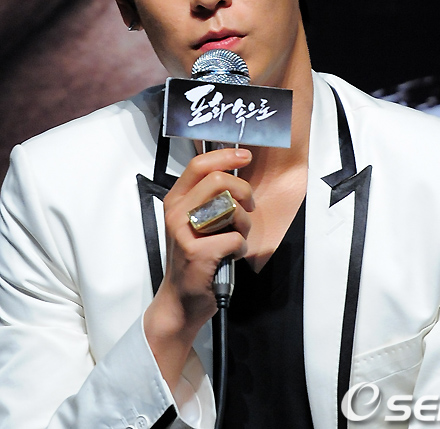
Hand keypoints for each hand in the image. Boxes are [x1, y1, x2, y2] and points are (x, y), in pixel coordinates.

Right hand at [143, 147, 253, 388]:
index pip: (199, 165)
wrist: (180, 300)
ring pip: (232, 209)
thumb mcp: (192, 222)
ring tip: (234, 239)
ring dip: (244, 225)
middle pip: (219, 181)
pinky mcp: (198, 253)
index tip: (244, 155)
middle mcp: (176, 212)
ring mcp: (185, 232)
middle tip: (248, 206)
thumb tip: (236, 172)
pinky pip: (236, 239)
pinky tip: (229, 257)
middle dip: (244, 192)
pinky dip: (240, 249)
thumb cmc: (193, 259)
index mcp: (175, 200)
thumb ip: (207, 198)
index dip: (226, 156)